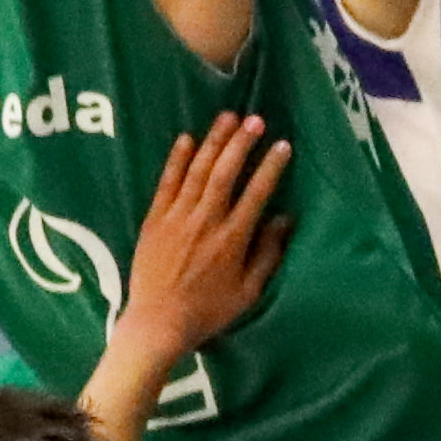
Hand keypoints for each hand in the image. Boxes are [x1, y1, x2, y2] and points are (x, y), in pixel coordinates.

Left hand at [116, 113, 291, 364]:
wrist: (157, 323)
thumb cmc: (208, 311)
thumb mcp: (248, 291)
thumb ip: (268, 254)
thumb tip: (285, 220)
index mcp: (232, 239)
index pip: (257, 193)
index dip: (271, 167)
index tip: (283, 145)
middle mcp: (206, 221)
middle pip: (226, 172)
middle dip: (242, 143)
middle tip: (255, 120)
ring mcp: (177, 217)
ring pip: (198, 170)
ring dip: (214, 142)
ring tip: (227, 118)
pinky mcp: (155, 219)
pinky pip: (167, 182)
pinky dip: (177, 159)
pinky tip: (187, 138)